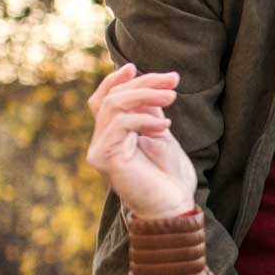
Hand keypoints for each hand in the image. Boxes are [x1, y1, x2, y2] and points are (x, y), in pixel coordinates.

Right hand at [85, 64, 196, 219]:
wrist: (174, 208)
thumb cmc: (170, 178)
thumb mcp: (160, 134)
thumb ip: (149, 111)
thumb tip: (144, 81)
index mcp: (113, 136)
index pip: (105, 100)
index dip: (116, 80)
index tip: (135, 66)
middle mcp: (101, 142)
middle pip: (112, 98)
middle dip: (143, 84)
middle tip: (173, 81)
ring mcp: (100, 151)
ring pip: (114, 106)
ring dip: (145, 96)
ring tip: (172, 98)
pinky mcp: (105, 159)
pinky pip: (120, 124)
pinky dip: (145, 119)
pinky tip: (165, 127)